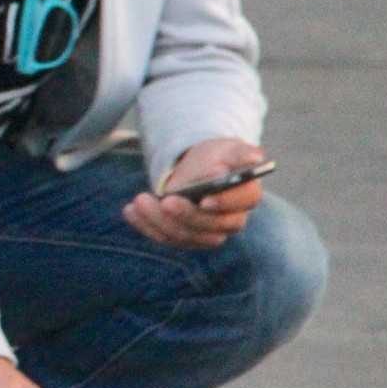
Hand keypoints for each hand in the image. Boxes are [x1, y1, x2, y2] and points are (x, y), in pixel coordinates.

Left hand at [123, 137, 267, 249]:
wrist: (194, 170)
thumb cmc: (215, 157)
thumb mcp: (226, 148)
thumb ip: (240, 153)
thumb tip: (256, 157)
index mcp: (246, 196)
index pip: (240, 203)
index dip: (223, 203)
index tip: (204, 199)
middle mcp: (230, 221)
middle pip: (210, 227)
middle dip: (186, 215)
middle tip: (165, 199)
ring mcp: (207, 233)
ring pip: (185, 236)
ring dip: (160, 221)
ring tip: (140, 201)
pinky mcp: (185, 238)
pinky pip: (165, 239)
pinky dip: (146, 226)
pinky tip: (130, 211)